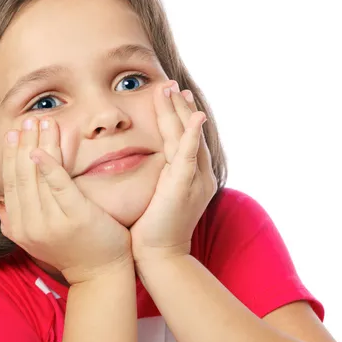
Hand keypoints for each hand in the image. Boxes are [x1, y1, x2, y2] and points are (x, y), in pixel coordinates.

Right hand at [0, 116, 132, 284]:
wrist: (101, 274)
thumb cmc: (73, 251)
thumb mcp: (36, 240)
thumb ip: (15, 222)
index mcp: (19, 228)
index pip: (9, 184)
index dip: (10, 157)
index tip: (13, 134)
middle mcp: (31, 226)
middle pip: (22, 176)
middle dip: (23, 144)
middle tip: (28, 120)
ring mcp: (52, 222)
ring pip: (38, 175)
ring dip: (39, 145)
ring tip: (42, 122)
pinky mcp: (75, 216)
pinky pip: (58, 185)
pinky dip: (49, 165)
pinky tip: (44, 148)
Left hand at [130, 80, 217, 262]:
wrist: (159, 256)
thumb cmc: (152, 229)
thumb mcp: (156, 196)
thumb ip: (156, 177)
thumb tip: (142, 164)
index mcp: (191, 176)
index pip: (186, 139)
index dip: (179, 116)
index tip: (171, 96)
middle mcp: (198, 175)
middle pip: (190, 133)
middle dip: (181, 107)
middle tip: (173, 85)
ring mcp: (193, 180)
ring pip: (188, 138)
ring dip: (181, 112)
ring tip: (173, 90)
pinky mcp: (183, 186)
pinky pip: (190, 155)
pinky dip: (193, 135)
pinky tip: (194, 117)